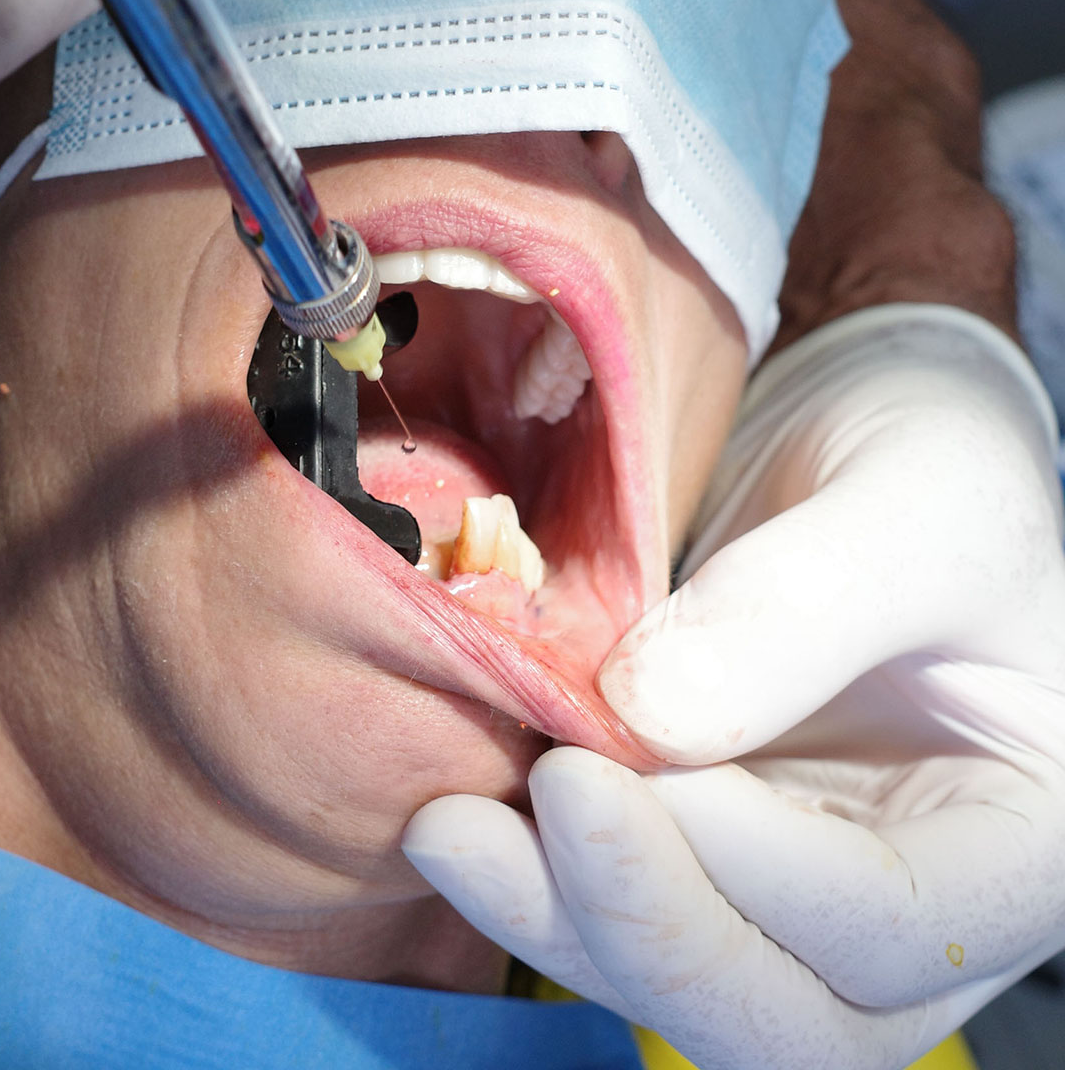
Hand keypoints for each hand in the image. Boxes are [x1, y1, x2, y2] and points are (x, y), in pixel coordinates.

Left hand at [405, 305, 1064, 1068]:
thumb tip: (643, 720)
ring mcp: (798, 879)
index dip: (747, 869)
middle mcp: (913, 895)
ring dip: (559, 917)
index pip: (892, 925)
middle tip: (526, 813)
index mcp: (1018, 837)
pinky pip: (623, 902)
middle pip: (784, 1007)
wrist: (868, 455)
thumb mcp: (911, 508)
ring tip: (453, 828)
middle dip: (640, 928)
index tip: (617, 769)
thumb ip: (799, 610)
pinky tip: (466, 811)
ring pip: (685, 978)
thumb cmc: (933, 468)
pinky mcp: (705, 841)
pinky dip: (540, 877)